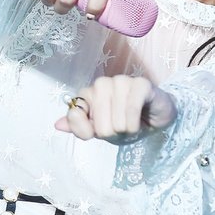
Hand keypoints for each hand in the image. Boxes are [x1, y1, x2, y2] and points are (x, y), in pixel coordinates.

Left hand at [54, 76, 177, 142]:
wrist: (156, 119)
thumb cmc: (126, 123)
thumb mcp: (101, 131)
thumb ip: (80, 127)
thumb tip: (57, 124)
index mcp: (88, 94)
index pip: (74, 112)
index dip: (85, 130)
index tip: (96, 134)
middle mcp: (102, 84)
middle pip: (99, 121)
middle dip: (112, 132)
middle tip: (121, 129)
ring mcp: (121, 81)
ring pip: (116, 117)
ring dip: (126, 129)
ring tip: (131, 125)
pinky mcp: (141, 83)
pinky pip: (131, 107)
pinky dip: (134, 122)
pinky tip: (140, 122)